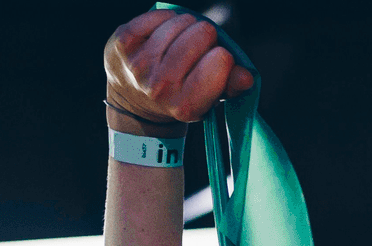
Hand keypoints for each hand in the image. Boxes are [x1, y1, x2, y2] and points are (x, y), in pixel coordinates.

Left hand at [103, 9, 252, 126]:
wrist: (132, 101)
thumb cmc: (180, 94)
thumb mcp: (209, 98)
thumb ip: (231, 86)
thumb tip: (247, 76)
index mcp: (186, 105)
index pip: (221, 61)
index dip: (222, 57)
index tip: (213, 64)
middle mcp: (161, 87)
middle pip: (203, 34)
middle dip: (205, 38)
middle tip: (194, 52)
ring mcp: (140, 64)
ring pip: (181, 22)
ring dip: (185, 27)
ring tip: (178, 43)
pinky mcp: (124, 42)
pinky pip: (159, 15)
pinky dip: (165, 19)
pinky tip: (161, 34)